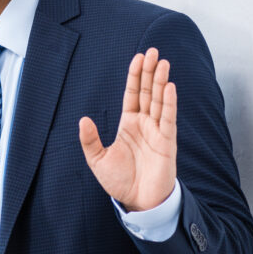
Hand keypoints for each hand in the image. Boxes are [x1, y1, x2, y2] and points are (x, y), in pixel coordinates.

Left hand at [79, 47, 176, 211]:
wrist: (138, 202)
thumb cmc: (120, 182)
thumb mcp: (97, 160)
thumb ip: (90, 140)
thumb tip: (82, 120)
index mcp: (128, 124)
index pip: (133, 94)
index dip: (135, 76)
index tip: (138, 58)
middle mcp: (144, 124)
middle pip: (148, 92)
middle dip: (150, 72)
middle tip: (153, 51)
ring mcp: (157, 131)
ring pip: (160, 101)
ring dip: (161, 81)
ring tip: (162, 62)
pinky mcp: (167, 142)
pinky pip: (168, 118)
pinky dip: (169, 103)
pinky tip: (169, 87)